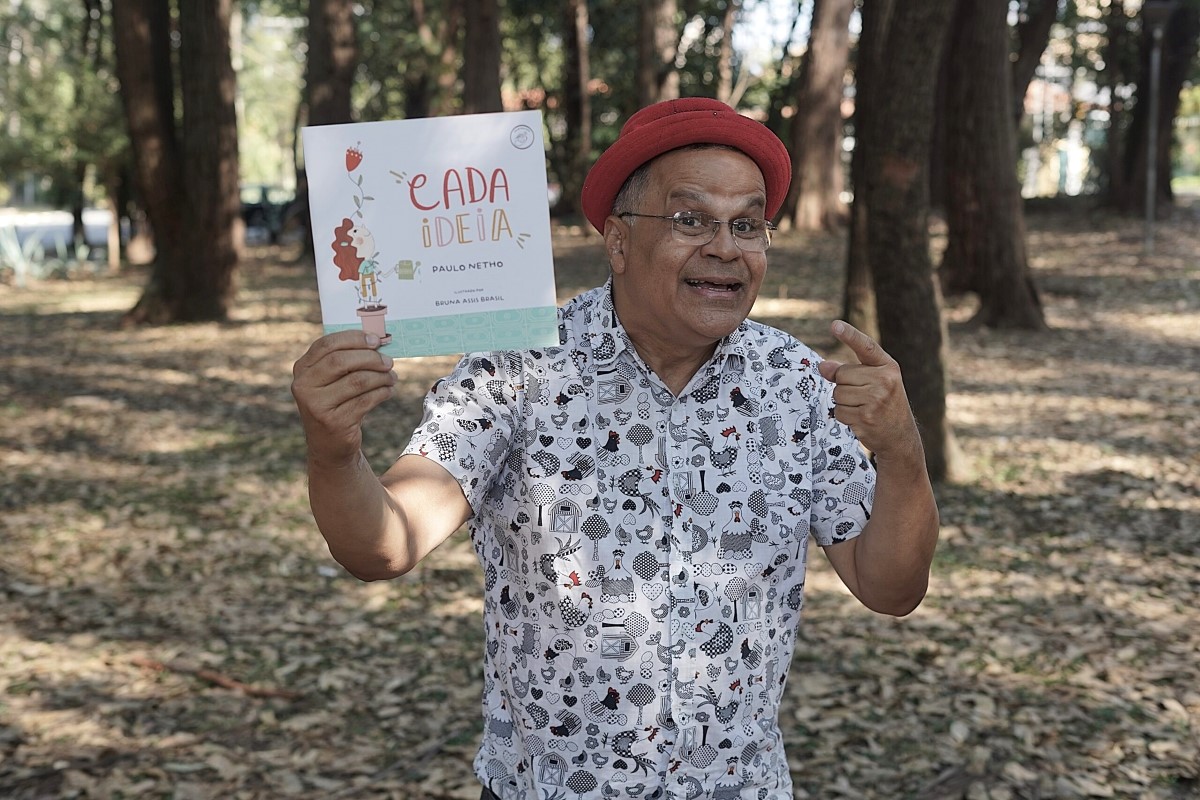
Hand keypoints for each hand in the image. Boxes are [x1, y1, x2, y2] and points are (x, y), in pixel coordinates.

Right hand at [291, 331, 395, 465]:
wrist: (329, 444)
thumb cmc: (336, 403)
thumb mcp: (330, 381)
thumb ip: (344, 359)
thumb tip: (376, 341)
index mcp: (302, 369)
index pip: (327, 344)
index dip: (354, 339)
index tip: (376, 340)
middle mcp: (304, 386)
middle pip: (341, 361)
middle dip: (370, 358)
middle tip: (388, 362)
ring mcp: (317, 406)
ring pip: (357, 381)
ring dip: (381, 377)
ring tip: (391, 377)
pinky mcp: (334, 422)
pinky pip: (365, 400)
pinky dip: (382, 393)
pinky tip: (388, 391)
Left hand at [817, 321, 921, 462]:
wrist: (900, 435)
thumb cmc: (884, 403)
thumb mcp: (874, 381)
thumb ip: (849, 371)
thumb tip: (822, 366)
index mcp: (888, 366)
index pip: (866, 347)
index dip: (850, 335)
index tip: (834, 325)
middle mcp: (884, 380)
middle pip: (842, 375)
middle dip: (843, 386)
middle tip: (862, 396)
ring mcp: (876, 399)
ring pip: (837, 394)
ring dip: (843, 403)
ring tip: (862, 408)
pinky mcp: (866, 417)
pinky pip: (839, 411)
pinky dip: (844, 416)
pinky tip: (860, 419)